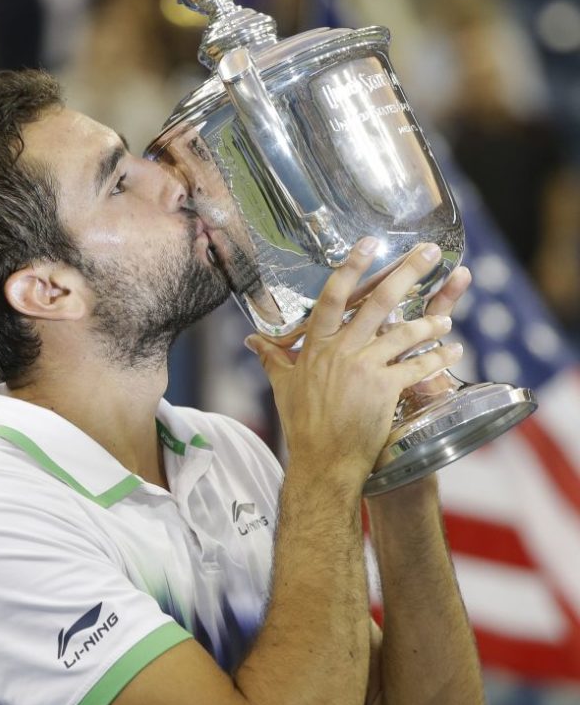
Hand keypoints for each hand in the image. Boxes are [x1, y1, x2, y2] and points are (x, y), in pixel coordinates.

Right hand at [245, 241, 464, 488]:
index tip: (369, 244)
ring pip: (403, 333)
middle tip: (429, 252)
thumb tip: (251, 339)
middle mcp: (341, 351)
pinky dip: (438, 358)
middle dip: (406, 273)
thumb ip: (271, 357)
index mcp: (317, 346)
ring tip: (445, 317)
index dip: (351, 267)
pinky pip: (417, 367)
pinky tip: (453, 351)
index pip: (332, 297)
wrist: (322, 461)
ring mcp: (364, 368)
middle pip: (377, 303)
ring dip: (429, 322)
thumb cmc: (302, 425)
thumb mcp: (283, 386)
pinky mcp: (384, 389)